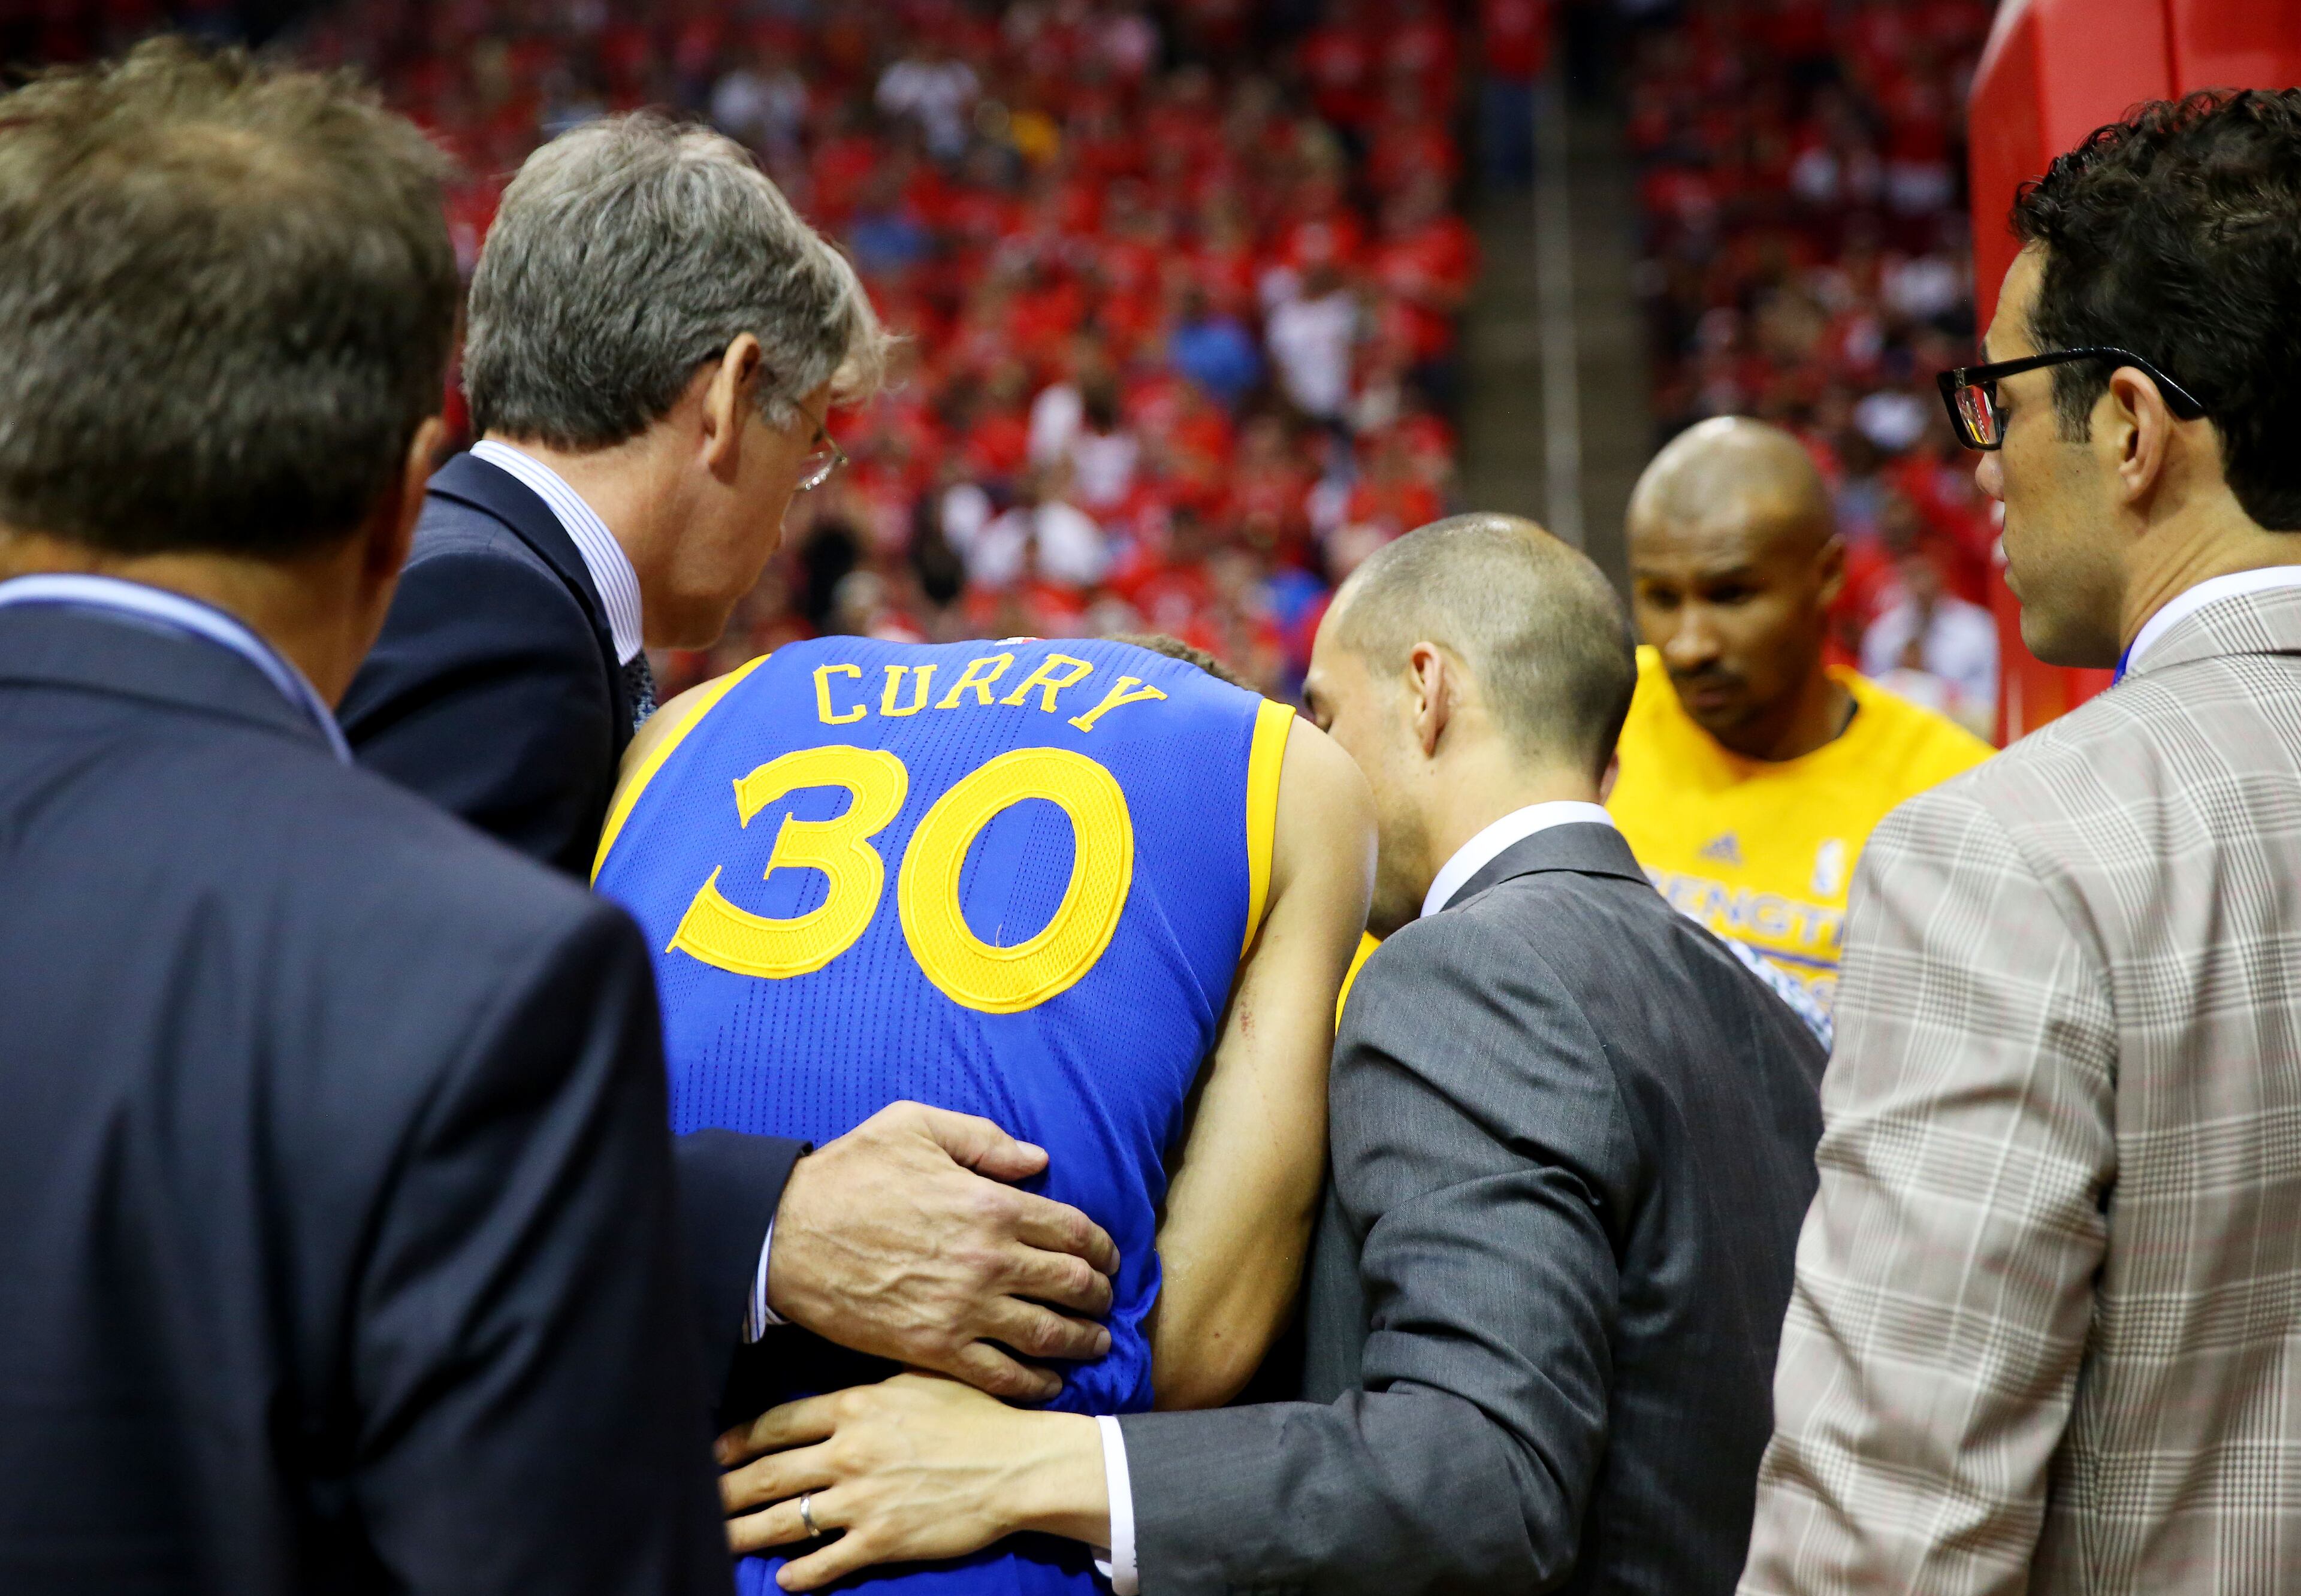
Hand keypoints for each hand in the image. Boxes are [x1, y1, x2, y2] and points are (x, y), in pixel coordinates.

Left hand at [717, 1373, 1109, 1589]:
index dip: (739, 1441)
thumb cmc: (976, 1416)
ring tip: (719, 1540)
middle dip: (728, 1490)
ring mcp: (863, 1499)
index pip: (777, 1424)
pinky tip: (783, 1578)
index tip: (715, 1453)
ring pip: (787, 1520)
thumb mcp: (918, 1380)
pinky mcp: (882, 1540)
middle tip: (699, 1500)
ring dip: (746, 1534)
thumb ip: (871, 1387)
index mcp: (856, 1407)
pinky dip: (800, 1574)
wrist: (1018, 1465)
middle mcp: (850, 1452)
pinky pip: (827, 1562)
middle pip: (769, 1474)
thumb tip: (835, 1392)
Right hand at [768, 1102, 1120, 1400]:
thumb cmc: (849, 1174)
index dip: (1102, 1248)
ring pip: (1048, 1335)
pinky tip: (1050, 1383)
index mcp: (991, 1203)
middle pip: (1071, 1285)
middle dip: (1099, 1296)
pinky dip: (1036, 1384)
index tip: (1108, 1259)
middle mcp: (989, 1260)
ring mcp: (965, 1309)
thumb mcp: (915, 1125)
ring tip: (1095, 1344)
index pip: (1074, 1231)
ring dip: (1082, 1342)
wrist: (788, 1236)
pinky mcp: (936, 1349)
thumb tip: (1037, 1159)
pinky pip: (1003, 1376)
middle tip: (1105, 1303)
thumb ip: (983, 1138)